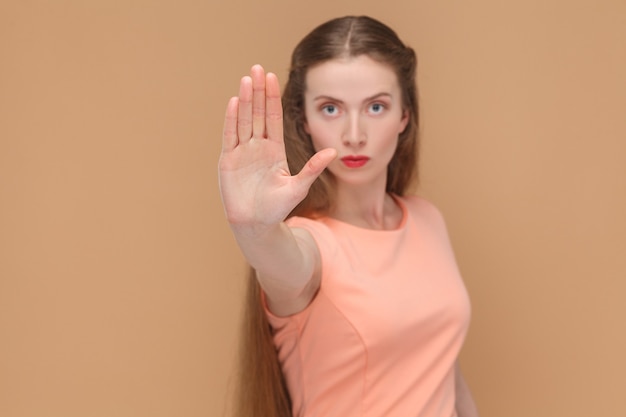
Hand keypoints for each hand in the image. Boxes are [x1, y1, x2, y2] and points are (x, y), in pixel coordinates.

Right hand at [218, 65, 335, 228]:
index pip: (273, 118)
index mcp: (274, 150)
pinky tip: (234, 102)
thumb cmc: (278, 208)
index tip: (272, 76)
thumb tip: (334, 152)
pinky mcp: (228, 161)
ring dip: (245, 100)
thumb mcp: (299, 187)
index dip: (272, 97)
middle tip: (257, 68)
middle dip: (257, 91)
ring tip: (246, 79)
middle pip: (257, 113)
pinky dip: (231, 119)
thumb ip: (313, 168)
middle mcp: (257, 147)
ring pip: (244, 120)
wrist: (256, 225)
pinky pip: (230, 136)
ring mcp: (242, 152)